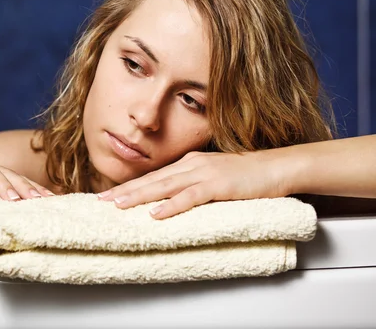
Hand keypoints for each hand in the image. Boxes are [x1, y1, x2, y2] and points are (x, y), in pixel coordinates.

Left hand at [98, 150, 288, 218]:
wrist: (276, 168)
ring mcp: (204, 173)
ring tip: (118, 206)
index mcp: (188, 164)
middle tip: (101, 201)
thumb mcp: (212, 178)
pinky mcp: (219, 185)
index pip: (153, 177)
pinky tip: (156, 213)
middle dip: (125, 190)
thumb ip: (191, 186)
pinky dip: (172, 205)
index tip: (108, 195)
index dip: (129, 186)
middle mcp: (191, 165)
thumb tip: (169, 202)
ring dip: (140, 196)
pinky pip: (191, 196)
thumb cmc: (245, 175)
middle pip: (152, 180)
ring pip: (165, 186)